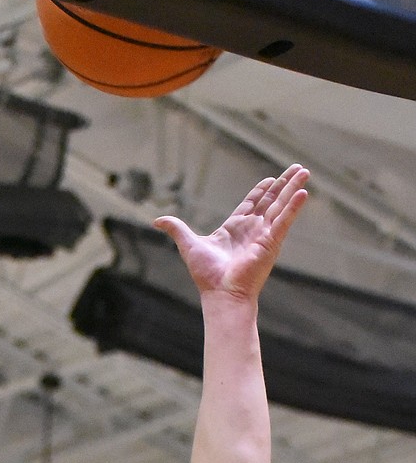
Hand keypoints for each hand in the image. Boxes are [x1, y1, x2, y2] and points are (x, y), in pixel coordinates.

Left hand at [154, 164, 308, 299]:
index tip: (270, 179)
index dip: (261, 191)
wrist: (220, 294)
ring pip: (282, 206)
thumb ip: (176, 229)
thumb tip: (156, 220)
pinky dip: (294, 206)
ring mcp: (264, 235)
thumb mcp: (189, 244)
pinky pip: (285, 220)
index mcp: (236, 229)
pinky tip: (303, 192)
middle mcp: (253, 230)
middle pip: (271, 201)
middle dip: (283, 184)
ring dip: (293, 188)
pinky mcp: (272, 242)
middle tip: (297, 169)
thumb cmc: (206, 275)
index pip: (252, 204)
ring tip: (305, 172)